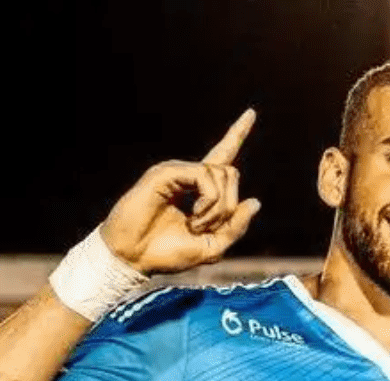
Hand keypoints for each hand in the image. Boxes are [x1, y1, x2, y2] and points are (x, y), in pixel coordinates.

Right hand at [100, 109, 262, 274]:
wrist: (134, 258)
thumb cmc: (167, 253)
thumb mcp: (212, 246)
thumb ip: (235, 226)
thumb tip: (255, 201)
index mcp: (198, 189)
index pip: (222, 157)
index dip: (236, 135)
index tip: (251, 113)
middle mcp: (188, 176)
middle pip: (230, 173)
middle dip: (229, 206)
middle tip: (207, 228)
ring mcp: (176, 172)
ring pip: (221, 174)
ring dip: (218, 208)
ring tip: (196, 225)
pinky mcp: (165, 173)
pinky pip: (204, 176)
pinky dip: (208, 201)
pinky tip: (193, 217)